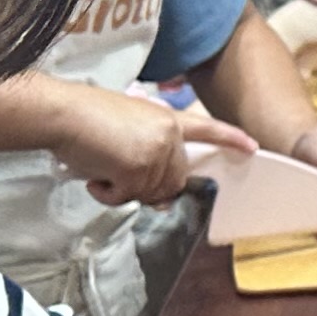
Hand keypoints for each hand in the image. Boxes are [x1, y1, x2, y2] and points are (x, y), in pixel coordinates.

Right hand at [71, 91, 242, 207]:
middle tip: (115, 173)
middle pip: (173, 180)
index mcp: (167, 119)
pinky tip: (95, 175)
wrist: (64, 114)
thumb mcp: (128, 129)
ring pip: (149, 194)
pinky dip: (106, 194)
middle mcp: (169, 136)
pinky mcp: (139, 169)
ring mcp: (157, 153)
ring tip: (101, 167)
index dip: (230, 138)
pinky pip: (126, 199)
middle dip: (145, 186)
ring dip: (121, 190)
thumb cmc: (86, 119)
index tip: (252, 147)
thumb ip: (150, 157)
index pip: (206, 128)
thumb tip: (163, 201)